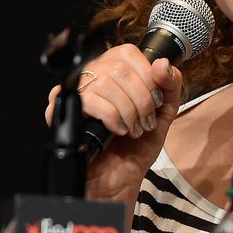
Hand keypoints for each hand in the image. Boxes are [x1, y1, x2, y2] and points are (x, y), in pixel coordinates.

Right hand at [44, 44, 183, 201]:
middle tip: (146, 121)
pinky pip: (88, 100)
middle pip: (119, 68)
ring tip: (132, 129)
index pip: (128, 52)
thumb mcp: (164, 111)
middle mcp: (92, 77)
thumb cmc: (137, 146)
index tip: (156, 99)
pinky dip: (111, 116)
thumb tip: (161, 63)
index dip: (147, 75)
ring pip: (104, 83)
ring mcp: (76, 93)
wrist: (120, 179)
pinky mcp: (63, 111)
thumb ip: (170, 84)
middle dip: (141, 98)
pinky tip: (117, 130)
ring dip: (128, 111)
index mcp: (114, 71)